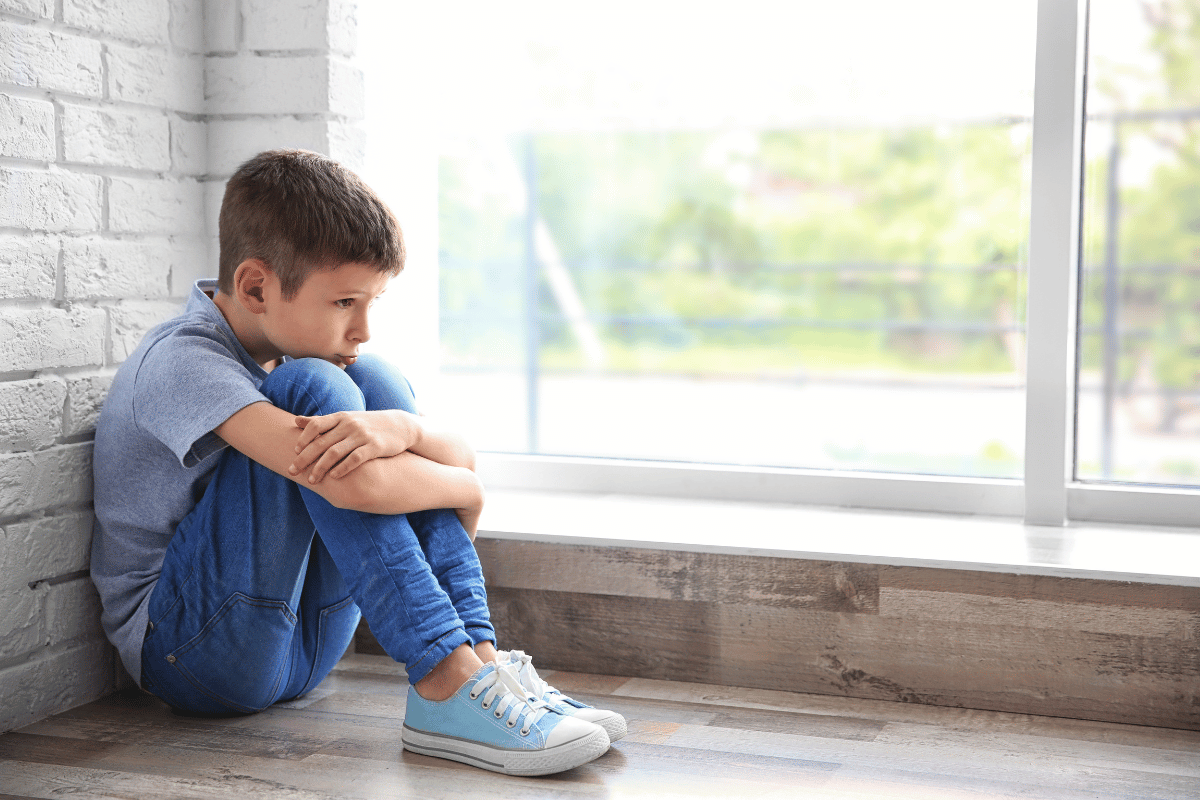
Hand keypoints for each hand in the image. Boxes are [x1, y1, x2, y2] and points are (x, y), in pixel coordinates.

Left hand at [289, 410, 421, 482]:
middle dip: (304, 458)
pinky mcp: (374, 446)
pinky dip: (342, 468)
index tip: (294, 452)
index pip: (316, 425)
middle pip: (321, 442)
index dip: (303, 439)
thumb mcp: (345, 419)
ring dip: (320, 468)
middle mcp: (349, 425)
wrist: (400, 426)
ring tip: (311, 480)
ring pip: (335, 453)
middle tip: (292, 471)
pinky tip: (334, 477)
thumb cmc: (368, 424)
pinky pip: (354, 459)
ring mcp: (362, 436)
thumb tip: (296, 421)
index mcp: (341, 418)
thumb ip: (321, 421)